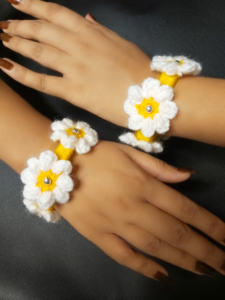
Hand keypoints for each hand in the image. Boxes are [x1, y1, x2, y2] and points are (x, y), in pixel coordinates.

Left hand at [0, 0, 157, 127]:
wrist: (151, 93)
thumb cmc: (139, 68)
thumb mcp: (120, 42)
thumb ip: (99, 30)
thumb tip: (85, 18)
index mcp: (91, 31)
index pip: (55, 12)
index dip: (33, 4)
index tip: (16, 1)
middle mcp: (79, 45)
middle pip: (42, 30)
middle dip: (19, 26)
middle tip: (4, 26)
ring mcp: (75, 67)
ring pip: (38, 51)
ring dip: (16, 44)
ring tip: (3, 40)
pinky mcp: (74, 91)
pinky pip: (42, 81)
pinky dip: (22, 74)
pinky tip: (6, 68)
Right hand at [54, 141, 224, 280]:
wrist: (56, 164)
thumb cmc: (97, 155)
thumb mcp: (129, 151)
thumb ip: (159, 167)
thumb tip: (188, 177)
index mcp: (142, 184)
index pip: (184, 208)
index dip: (210, 225)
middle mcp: (133, 207)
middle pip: (175, 233)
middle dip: (204, 250)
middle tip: (224, 265)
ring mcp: (114, 224)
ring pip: (155, 247)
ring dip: (182, 261)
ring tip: (204, 271)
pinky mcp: (97, 236)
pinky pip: (124, 256)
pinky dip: (144, 268)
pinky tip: (162, 276)